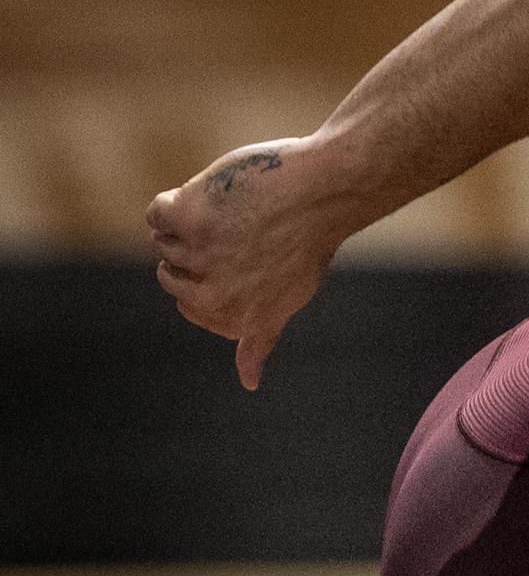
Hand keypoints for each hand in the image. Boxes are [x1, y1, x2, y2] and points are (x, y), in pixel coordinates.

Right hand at [145, 136, 347, 390]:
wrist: (324, 192)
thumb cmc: (308, 242)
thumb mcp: (287, 300)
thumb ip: (259, 338)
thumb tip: (249, 383)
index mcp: (235, 320)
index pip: (187, 306)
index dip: (209, 274)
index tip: (244, 258)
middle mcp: (214, 296)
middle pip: (169, 274)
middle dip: (198, 250)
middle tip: (244, 233)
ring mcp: (198, 257)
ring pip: (163, 241)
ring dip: (193, 222)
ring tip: (238, 213)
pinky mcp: (185, 218)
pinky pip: (157, 214)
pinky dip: (178, 200)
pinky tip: (217, 196)